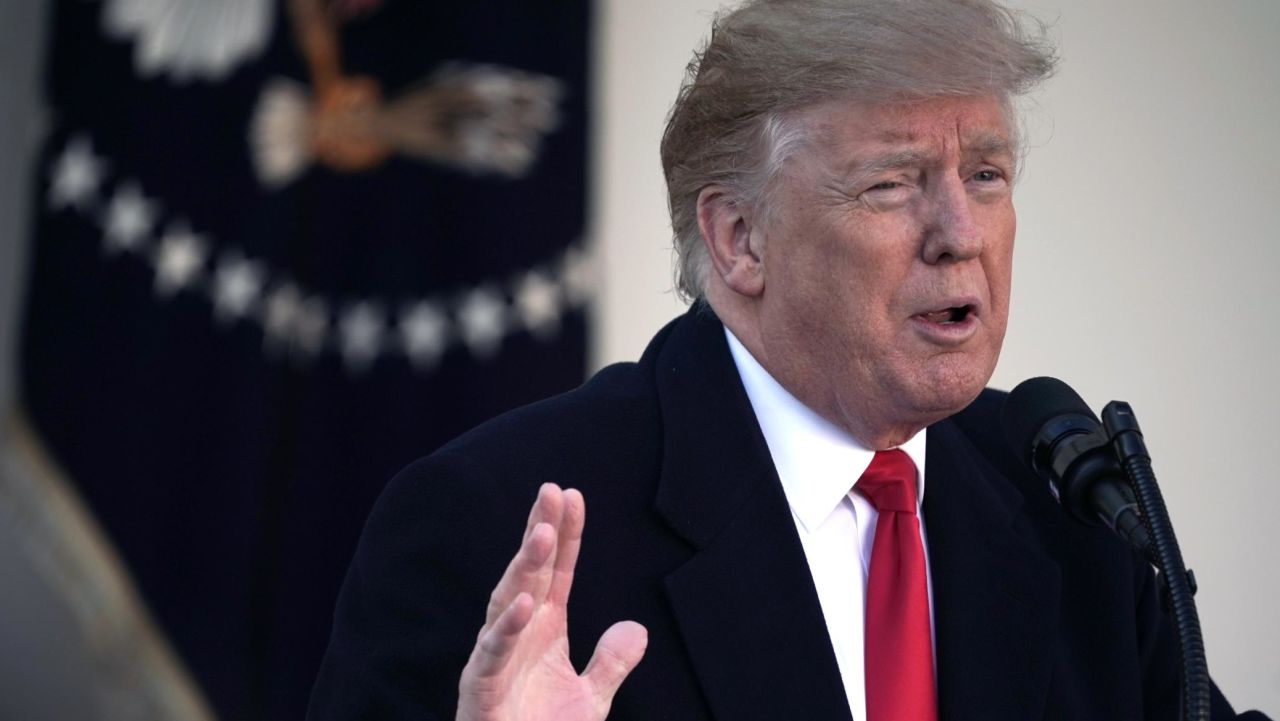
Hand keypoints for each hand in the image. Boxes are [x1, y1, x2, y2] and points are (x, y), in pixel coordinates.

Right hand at [457, 484, 647, 720]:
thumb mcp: (589, 699)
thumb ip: (610, 663)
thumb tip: (636, 628)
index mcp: (542, 632)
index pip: (557, 573)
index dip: (567, 536)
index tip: (573, 495)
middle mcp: (516, 635)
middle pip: (530, 575)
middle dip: (540, 533)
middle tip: (552, 492)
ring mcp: (495, 659)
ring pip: (507, 602)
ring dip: (524, 569)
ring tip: (543, 534)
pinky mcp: (480, 688)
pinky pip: (492, 653)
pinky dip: (507, 628)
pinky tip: (526, 604)